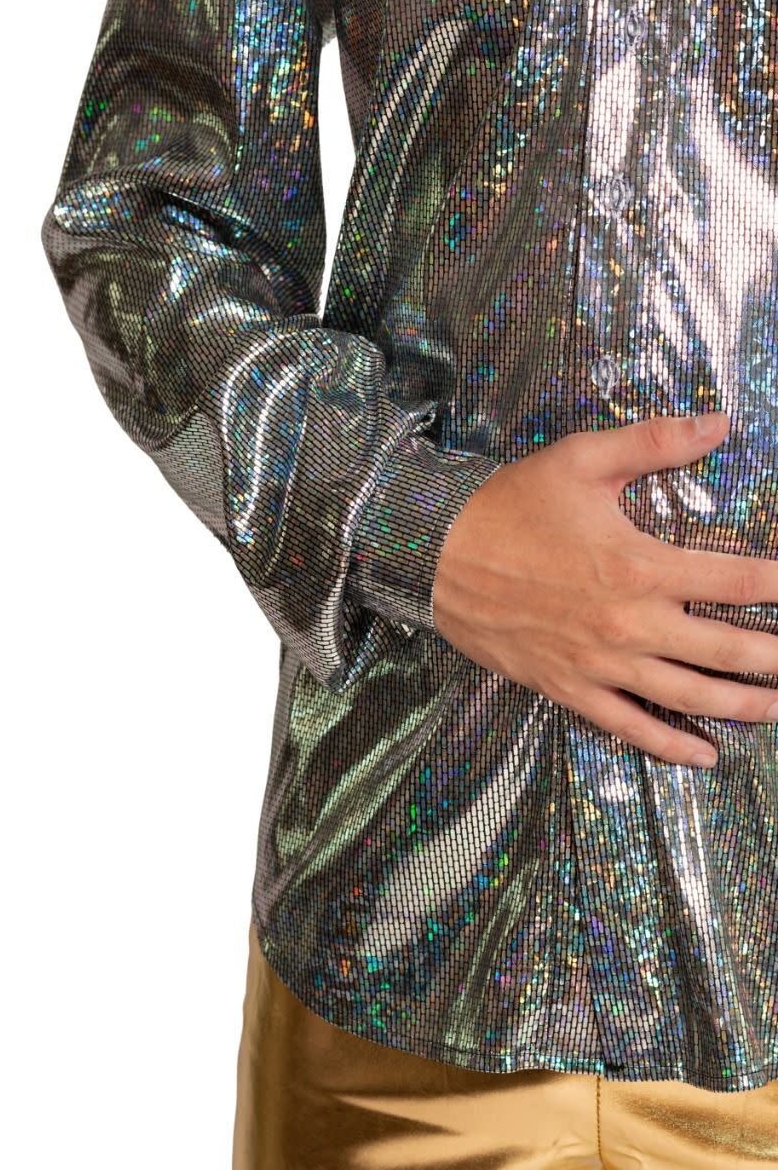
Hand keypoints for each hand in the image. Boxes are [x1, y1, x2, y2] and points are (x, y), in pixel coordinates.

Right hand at [432, 411, 777, 767]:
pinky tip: (704, 756)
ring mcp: (600, 664)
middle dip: (773, 657)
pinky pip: (629, 727)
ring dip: (741, 705)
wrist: (436, 555)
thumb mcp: (580, 459)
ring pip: (688, 696)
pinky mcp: (570, 687)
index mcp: (639, 566)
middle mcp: (629, 624)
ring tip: (776, 707)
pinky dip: (670, 746)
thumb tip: (718, 423)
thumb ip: (653, 443)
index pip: (735, 580)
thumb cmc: (508, 507)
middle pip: (724, 650)